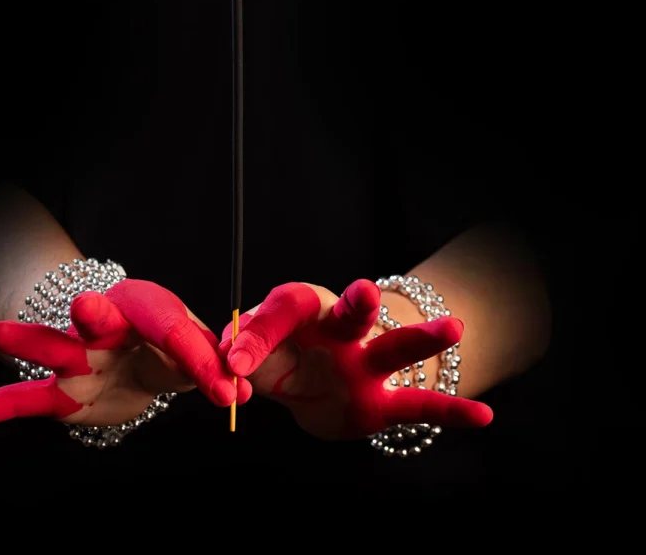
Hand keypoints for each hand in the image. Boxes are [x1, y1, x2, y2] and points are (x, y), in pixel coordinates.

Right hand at [0, 279, 251, 430]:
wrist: (133, 355)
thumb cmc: (168, 348)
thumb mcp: (195, 354)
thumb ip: (212, 370)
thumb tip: (240, 392)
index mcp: (148, 307)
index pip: (172, 327)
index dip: (199, 358)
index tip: (227, 393)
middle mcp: (106, 323)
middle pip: (101, 315)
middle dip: (96, 314)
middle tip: (89, 308)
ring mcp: (76, 356)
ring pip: (51, 347)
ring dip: (27, 341)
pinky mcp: (58, 393)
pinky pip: (20, 401)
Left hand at [220, 279, 492, 439]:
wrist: (308, 387)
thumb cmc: (275, 360)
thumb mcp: (250, 357)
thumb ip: (239, 358)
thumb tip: (226, 368)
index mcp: (300, 312)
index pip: (281, 312)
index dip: (257, 334)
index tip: (234, 361)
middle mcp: (338, 330)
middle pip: (349, 312)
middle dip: (356, 304)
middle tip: (360, 292)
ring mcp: (366, 363)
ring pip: (394, 348)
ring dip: (421, 339)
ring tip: (454, 327)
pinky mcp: (383, 400)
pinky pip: (418, 406)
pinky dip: (450, 413)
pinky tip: (485, 418)